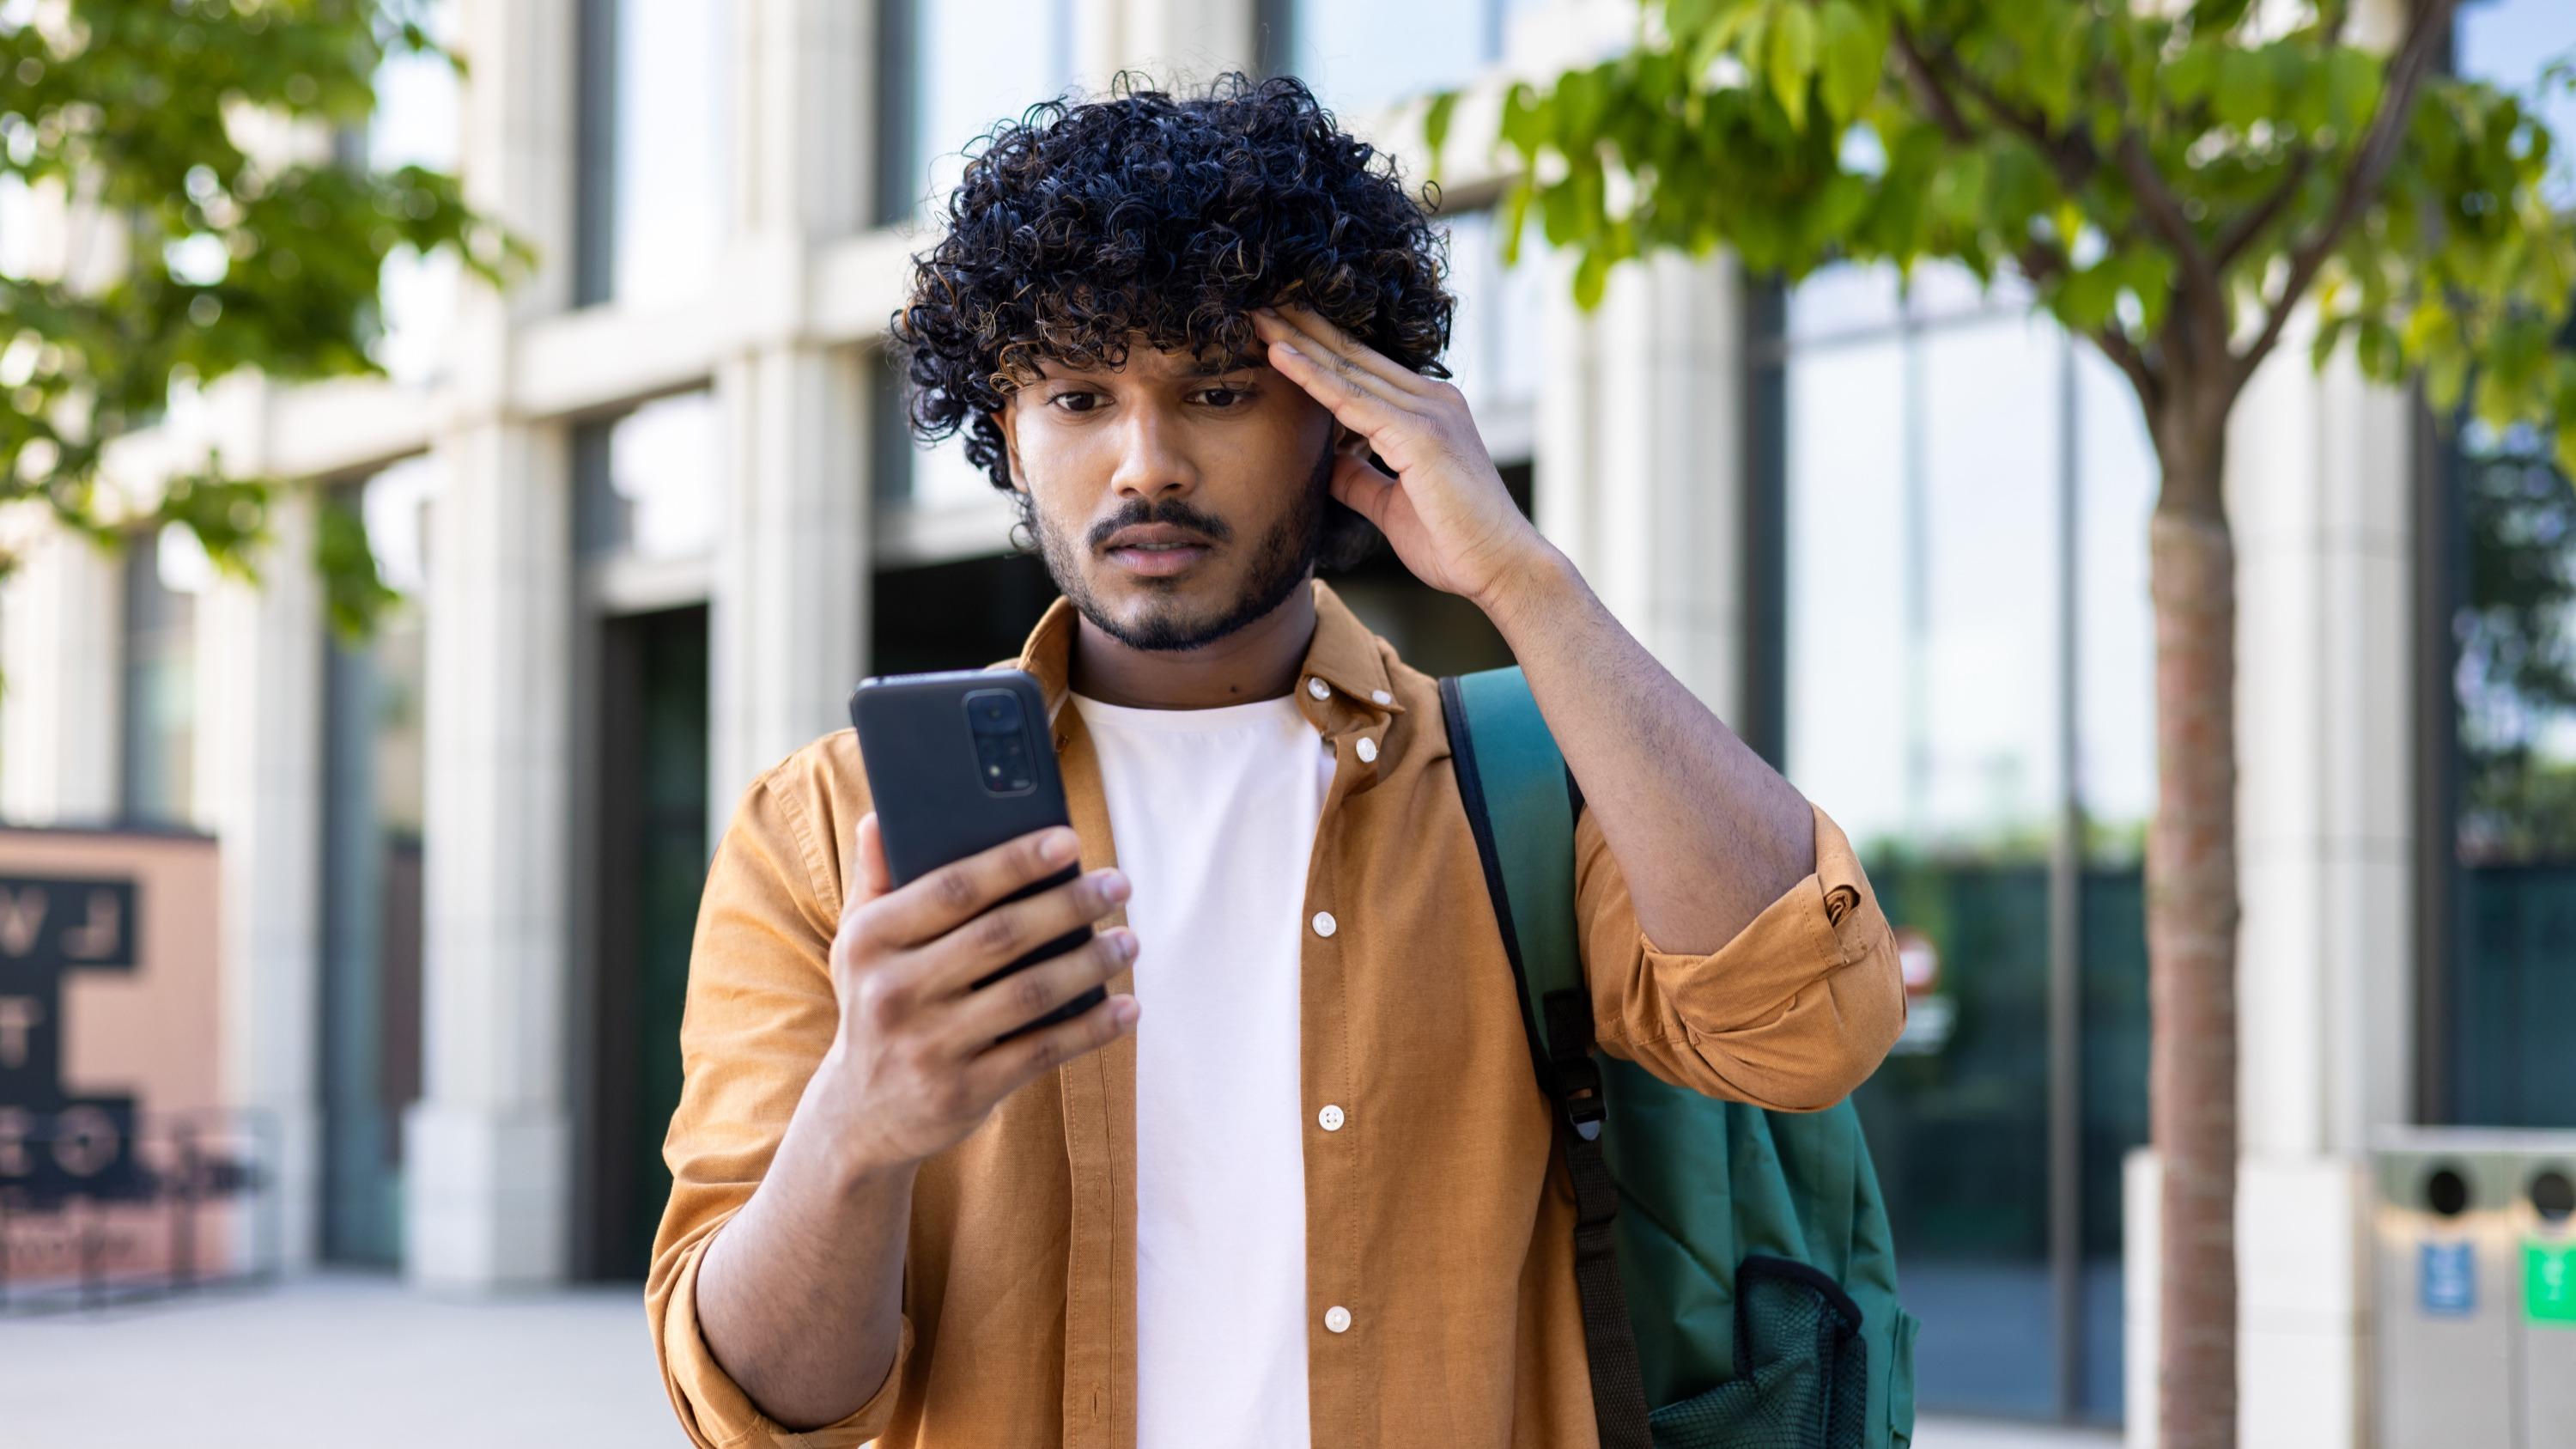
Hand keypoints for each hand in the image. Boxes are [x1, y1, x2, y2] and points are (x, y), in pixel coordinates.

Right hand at [821, 813, 1139, 1174]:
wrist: (859, 1113)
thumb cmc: (875, 1002)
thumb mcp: (859, 942)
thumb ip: (876, 879)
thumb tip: (881, 816)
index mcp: (873, 940)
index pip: (953, 888)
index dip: (1015, 861)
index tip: (1070, 841)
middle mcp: (895, 992)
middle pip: (1001, 936)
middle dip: (1068, 905)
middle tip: (1117, 884)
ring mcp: (930, 1045)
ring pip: (1029, 994)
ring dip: (1089, 964)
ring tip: (1129, 940)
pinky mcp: (964, 1091)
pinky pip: (1041, 1052)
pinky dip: (1091, 1029)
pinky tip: (1127, 1008)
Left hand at [1250, 300, 1551, 607]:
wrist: (1502, 567)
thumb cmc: (1456, 541)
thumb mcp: (1393, 503)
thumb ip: (1361, 478)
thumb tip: (1328, 463)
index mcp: (1431, 412)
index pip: (1365, 370)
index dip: (1321, 348)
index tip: (1279, 331)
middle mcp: (1433, 400)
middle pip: (1355, 356)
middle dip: (1304, 328)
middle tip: (1260, 303)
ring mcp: (1428, 412)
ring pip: (1348, 368)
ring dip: (1298, 340)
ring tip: (1257, 314)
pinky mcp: (1419, 434)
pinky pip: (1351, 398)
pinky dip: (1311, 375)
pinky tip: (1279, 355)